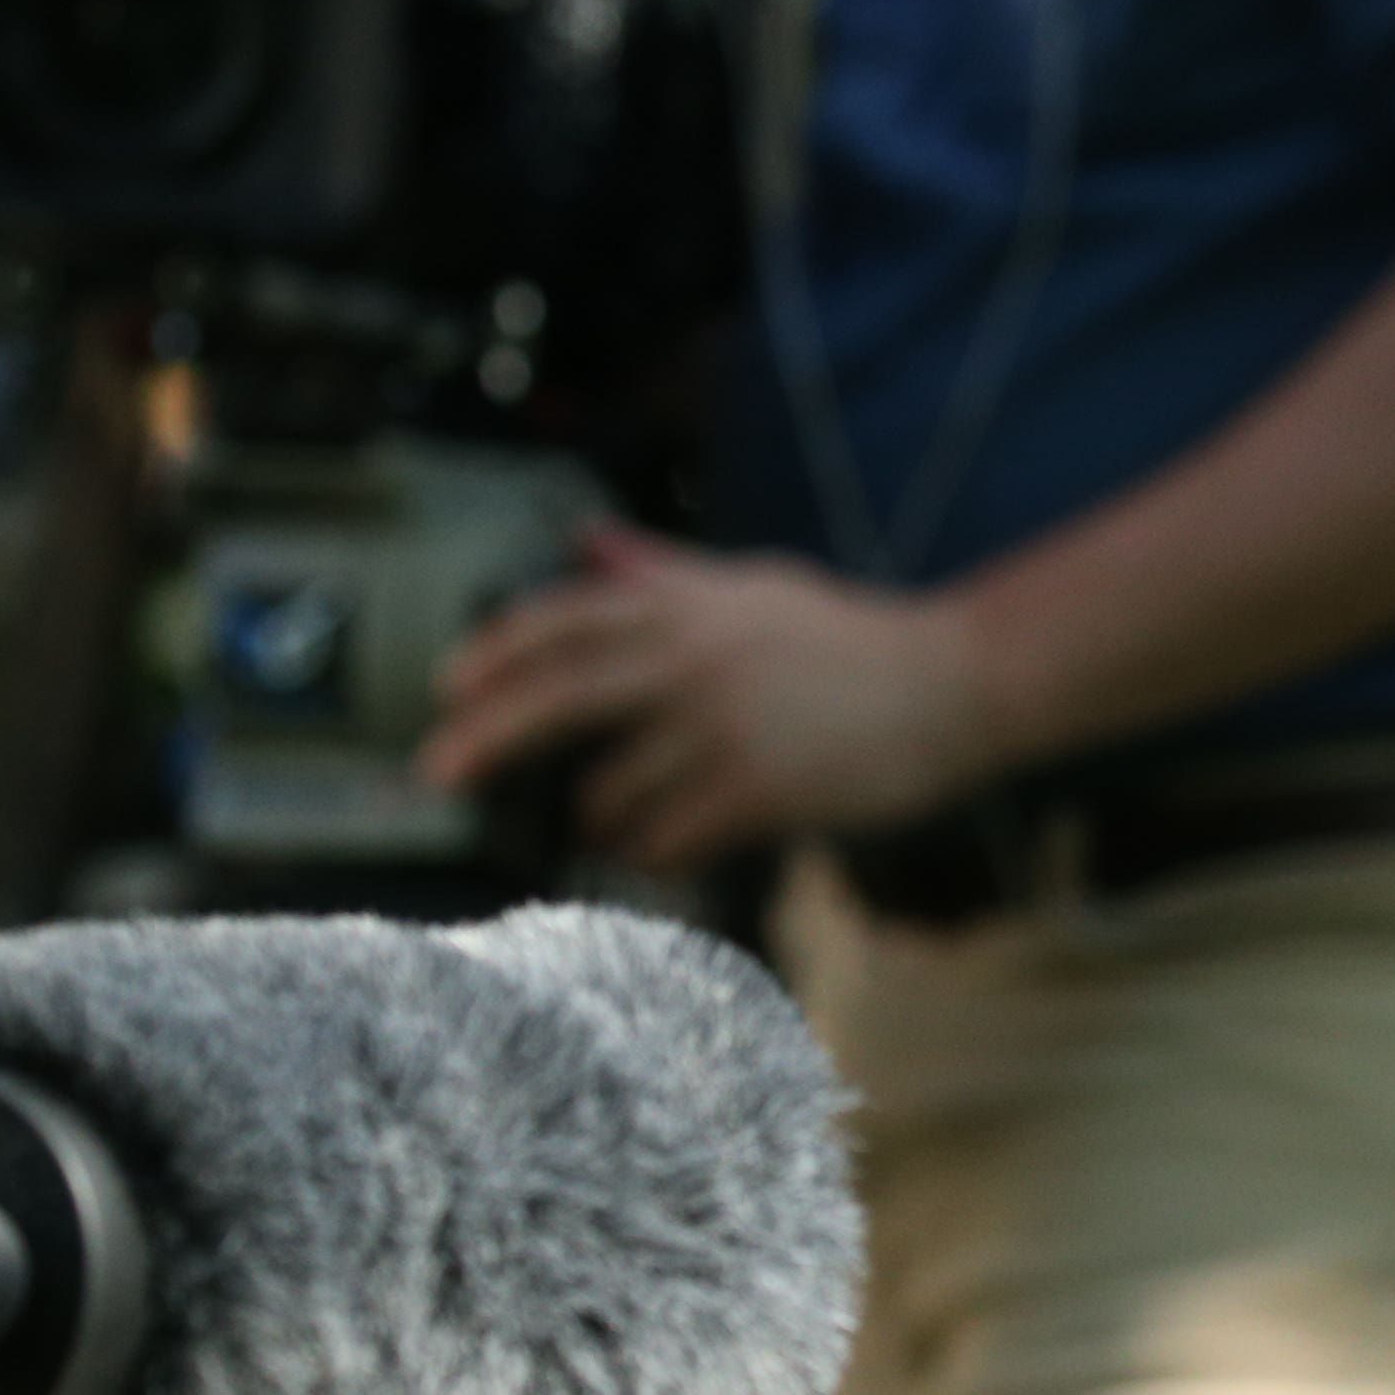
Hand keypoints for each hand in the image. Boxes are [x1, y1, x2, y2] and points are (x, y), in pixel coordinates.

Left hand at [420, 527, 1007, 871]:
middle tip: (438, 772)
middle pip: (560, 695)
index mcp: (689, 606)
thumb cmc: (852, 640)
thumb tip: (591, 543)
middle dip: (487, 735)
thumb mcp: (755, 587)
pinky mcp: (758, 790)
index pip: (564, 621)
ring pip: (612, 789)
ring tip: (620, 823)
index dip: (496, 652)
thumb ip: (666, 572)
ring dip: (600, 818)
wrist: (956, 682)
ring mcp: (725, 726)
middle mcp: (695, 659)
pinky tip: (669, 848)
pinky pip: (667, 837)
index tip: (448, 685)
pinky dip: (653, 851)